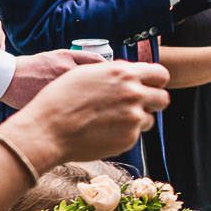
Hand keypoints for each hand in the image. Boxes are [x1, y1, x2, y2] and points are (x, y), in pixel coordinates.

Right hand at [0, 59, 169, 164]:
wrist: (47, 129)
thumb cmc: (59, 99)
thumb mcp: (85, 72)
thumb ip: (113, 72)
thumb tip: (127, 73)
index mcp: (124, 73)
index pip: (160, 74)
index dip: (156, 81)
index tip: (150, 86)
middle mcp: (133, 93)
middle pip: (163, 98)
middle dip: (153, 102)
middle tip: (138, 106)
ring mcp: (133, 117)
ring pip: (150, 119)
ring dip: (137, 119)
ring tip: (112, 120)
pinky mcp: (129, 138)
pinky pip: (135, 135)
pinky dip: (123, 134)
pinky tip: (103, 131)